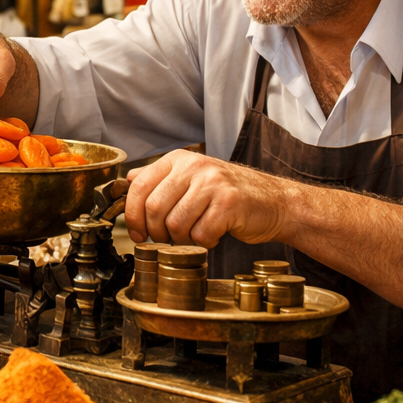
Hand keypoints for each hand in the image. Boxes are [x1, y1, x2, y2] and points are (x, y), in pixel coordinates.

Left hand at [124, 150, 296, 246]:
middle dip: (156, 233)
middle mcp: (194, 166)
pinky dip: (204, 242)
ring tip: (195, 234)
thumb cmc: (229, 195)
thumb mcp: (191, 178)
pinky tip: (214, 233)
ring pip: (175, 225)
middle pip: (154, 209)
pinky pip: (200, 234)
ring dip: (182, 239)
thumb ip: (160, 179)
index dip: (132, 216)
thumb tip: (128, 181)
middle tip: (169, 239)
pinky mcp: (229, 203)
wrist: (275, 202)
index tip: (136, 234)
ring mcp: (213, 183)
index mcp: (179, 159)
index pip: (139, 187)